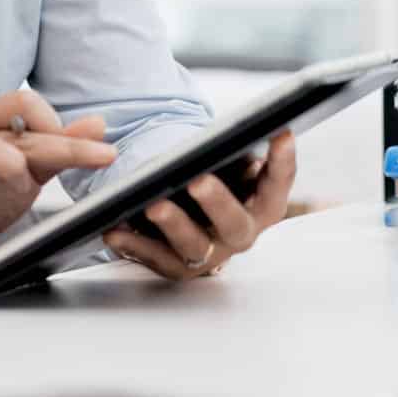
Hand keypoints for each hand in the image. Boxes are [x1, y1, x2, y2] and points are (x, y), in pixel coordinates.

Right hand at [0, 90, 115, 301]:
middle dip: (64, 144)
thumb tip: (97, 125)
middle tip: (101, 156)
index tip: (98, 148)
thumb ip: (59, 147)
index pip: (27, 104)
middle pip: (16, 125)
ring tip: (24, 187)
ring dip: (12, 166)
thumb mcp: (29, 172)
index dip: (62, 123)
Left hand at [101, 130, 297, 281]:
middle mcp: (239, 232)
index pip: (278, 183)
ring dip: (173, 225)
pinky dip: (133, 245)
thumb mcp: (229, 164)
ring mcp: (209, 254)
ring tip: (153, 205)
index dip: (283, 161)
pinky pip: (154, 259)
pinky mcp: (177, 267)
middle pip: (235, 224)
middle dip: (218, 202)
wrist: (190, 213)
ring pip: (193, 247)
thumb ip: (232, 151)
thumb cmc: (216, 178)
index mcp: (261, 204)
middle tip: (199, 180)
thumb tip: (233, 129)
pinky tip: (114, 230)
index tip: (282, 132)